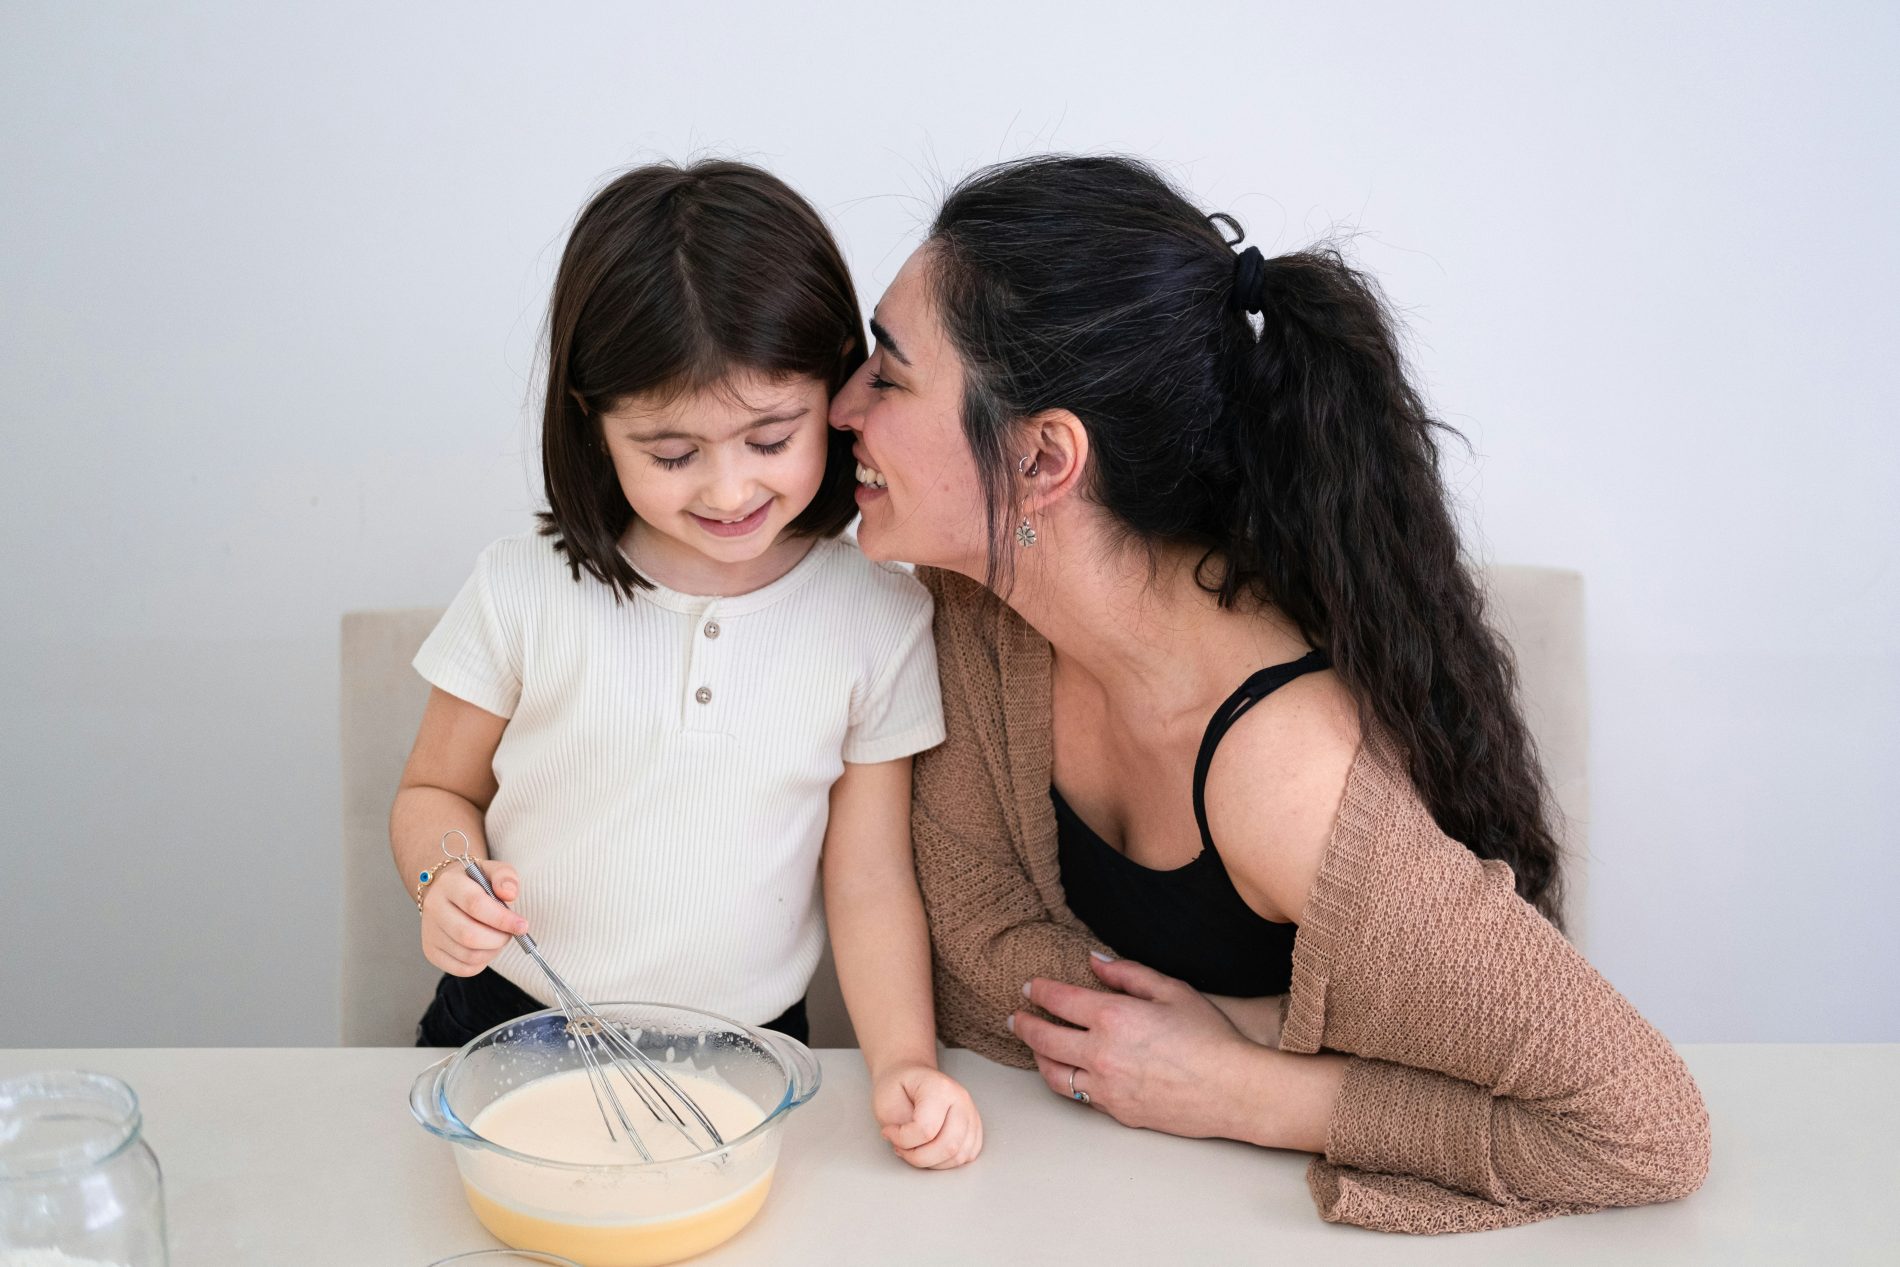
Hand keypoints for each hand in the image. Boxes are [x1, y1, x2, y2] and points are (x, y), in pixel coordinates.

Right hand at [420, 859, 527, 976]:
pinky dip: (481, 963)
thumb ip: (505, 877)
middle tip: (510, 934)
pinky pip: (461, 968)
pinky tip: (486, 949)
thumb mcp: (492, 870)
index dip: (502, 919)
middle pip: (468, 935)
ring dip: (492, 951)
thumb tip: (510, 894)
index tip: (522, 926)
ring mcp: (430, 932)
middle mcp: (434, 908)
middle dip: (498, 939)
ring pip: (466, 955)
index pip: (475, 905)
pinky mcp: (431, 951)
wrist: (446, 891)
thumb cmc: (474, 882)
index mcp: (449, 884)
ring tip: (499, 939)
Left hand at [872, 1063, 983, 1168]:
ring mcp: (971, 1113)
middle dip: (919, 1157)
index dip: (902, 1140)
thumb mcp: (886, 1101)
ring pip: (959, 1155)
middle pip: (949, 1146)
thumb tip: (911, 1148)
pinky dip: (946, 1161)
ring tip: (915, 1148)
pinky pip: (966, 1156)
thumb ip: (900, 1128)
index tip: (888, 1133)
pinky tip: (930, 1151)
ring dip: (933, 1162)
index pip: (926, 1130)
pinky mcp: (974, 1127)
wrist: (910, 1076)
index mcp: (940, 1088)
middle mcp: (961, 1100)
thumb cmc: (899, 1087)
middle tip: (902, 1148)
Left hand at [1010, 953, 1272, 1141]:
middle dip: (1025, 1025)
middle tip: (1016, 1017)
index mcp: (1113, 1016)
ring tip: (1036, 1047)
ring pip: (1053, 1074)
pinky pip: (1078, 1095)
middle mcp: (1101, 1053)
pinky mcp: (1116, 1111)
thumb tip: (1095, 962)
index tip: (1029, 987)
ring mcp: (1106, 1086)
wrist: (1232, 1090)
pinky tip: (1068, 1071)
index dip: (1038, 991)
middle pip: (1044, 1039)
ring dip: (1038, 1057)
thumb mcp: (1171, 991)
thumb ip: (1128, 974)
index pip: (1059, 1000)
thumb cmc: (1208, 1037)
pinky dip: (1066, 1080)